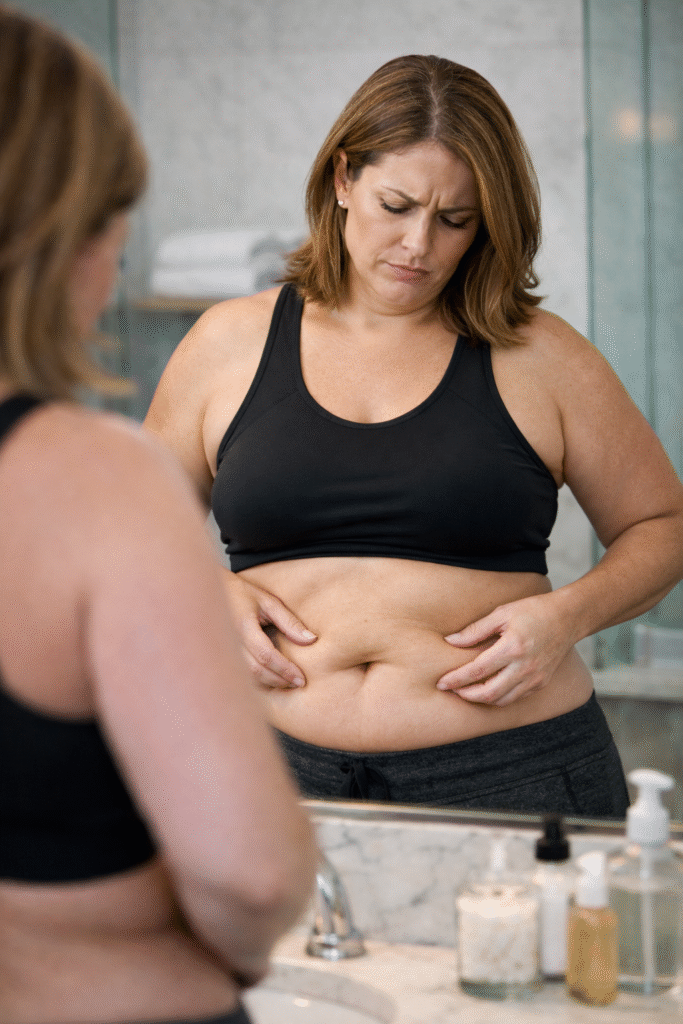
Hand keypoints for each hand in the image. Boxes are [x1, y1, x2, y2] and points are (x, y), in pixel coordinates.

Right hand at [223, 572, 316, 688]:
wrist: (206, 594)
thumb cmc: (242, 594)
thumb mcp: (268, 602)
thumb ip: (289, 622)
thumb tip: (312, 640)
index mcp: (243, 626)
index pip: (266, 656)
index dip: (285, 670)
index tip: (302, 679)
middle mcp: (229, 642)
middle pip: (256, 671)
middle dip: (279, 680)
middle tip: (297, 683)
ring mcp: (221, 651)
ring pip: (246, 678)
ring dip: (268, 683)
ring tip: (286, 682)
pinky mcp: (218, 657)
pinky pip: (238, 676)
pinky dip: (255, 681)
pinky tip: (269, 679)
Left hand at [436, 594, 573, 706]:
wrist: (568, 618)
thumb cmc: (533, 611)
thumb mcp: (501, 613)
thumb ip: (475, 630)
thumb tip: (450, 641)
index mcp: (512, 648)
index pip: (477, 671)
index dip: (456, 679)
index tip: (441, 683)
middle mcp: (525, 667)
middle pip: (489, 693)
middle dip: (466, 695)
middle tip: (451, 690)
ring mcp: (535, 678)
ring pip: (502, 701)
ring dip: (481, 700)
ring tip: (466, 692)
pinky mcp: (541, 683)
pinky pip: (515, 698)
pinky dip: (498, 698)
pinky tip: (487, 689)